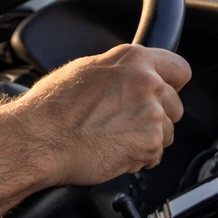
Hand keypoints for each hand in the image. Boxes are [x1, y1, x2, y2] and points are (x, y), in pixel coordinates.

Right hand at [18, 43, 190, 187]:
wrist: (37, 139)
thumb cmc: (50, 106)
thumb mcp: (85, 69)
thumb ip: (119, 71)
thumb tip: (130, 76)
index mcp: (132, 59)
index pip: (179, 69)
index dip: (170, 84)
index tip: (162, 93)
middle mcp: (147, 83)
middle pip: (174, 105)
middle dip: (156, 116)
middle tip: (125, 123)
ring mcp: (151, 114)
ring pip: (167, 133)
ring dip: (147, 139)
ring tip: (113, 138)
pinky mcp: (149, 144)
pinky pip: (155, 156)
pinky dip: (137, 158)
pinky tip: (112, 151)